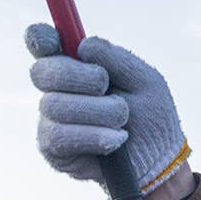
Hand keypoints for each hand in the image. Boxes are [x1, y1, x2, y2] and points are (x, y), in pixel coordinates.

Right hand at [26, 25, 189, 198]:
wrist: (160, 161)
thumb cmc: (153, 117)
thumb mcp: (146, 81)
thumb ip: (117, 59)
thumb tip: (84, 45)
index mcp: (78, 67)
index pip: (45, 45)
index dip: (40, 38)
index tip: (51, 39)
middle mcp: (58, 90)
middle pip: (43, 72)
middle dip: (78, 77)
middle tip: (105, 85)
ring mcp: (51, 119)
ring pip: (56, 105)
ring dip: (100, 112)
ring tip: (123, 121)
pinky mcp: (52, 148)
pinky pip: (60, 135)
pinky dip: (96, 136)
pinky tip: (116, 140)